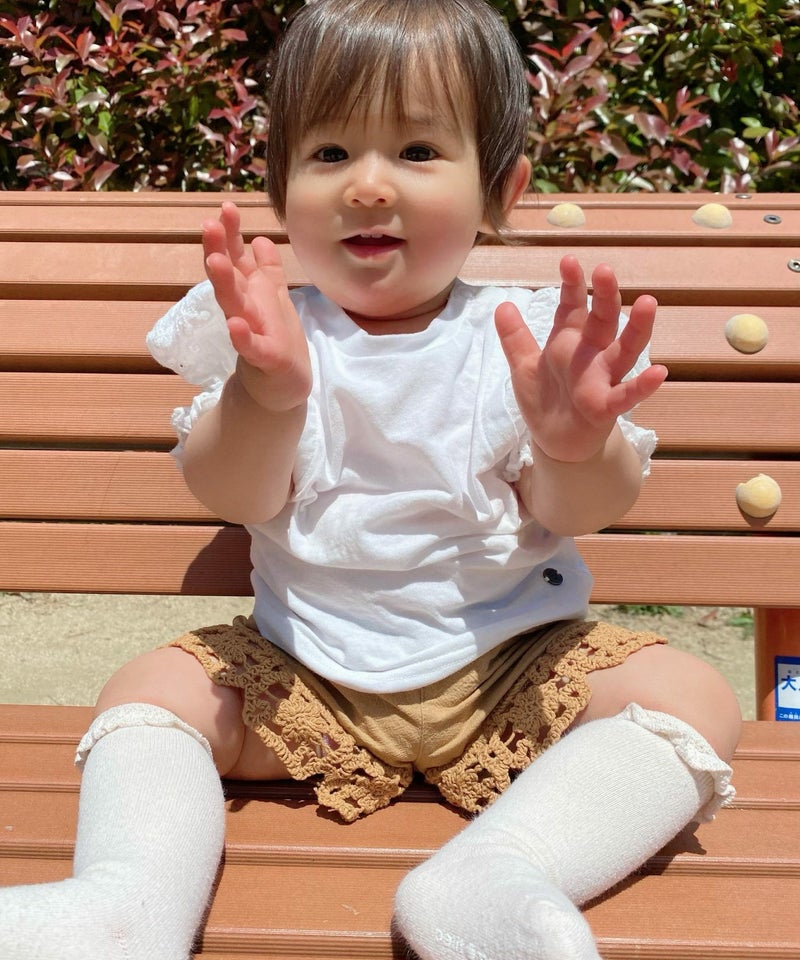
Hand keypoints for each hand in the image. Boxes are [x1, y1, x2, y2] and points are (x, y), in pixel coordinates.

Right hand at [202, 201, 310, 411]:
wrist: (282, 388)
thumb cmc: (275, 340)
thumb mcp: (273, 299)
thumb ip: (266, 271)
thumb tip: (260, 239)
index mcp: (249, 292)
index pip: (235, 258)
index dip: (231, 234)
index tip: (227, 207)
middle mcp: (245, 309)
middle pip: (228, 276)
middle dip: (219, 250)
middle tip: (208, 225)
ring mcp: (251, 333)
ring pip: (234, 305)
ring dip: (224, 284)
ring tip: (216, 262)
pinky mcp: (264, 359)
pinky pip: (251, 347)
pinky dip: (243, 337)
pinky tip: (235, 324)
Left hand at [495, 255, 666, 463]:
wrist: (555, 443)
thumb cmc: (546, 400)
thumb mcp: (524, 366)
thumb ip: (515, 337)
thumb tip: (502, 305)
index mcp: (570, 342)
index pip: (572, 308)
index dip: (571, 286)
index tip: (568, 261)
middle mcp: (591, 355)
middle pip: (602, 321)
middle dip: (604, 296)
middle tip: (604, 270)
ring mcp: (602, 380)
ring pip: (624, 351)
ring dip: (637, 329)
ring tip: (649, 303)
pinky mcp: (606, 408)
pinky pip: (627, 395)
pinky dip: (642, 386)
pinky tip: (659, 372)